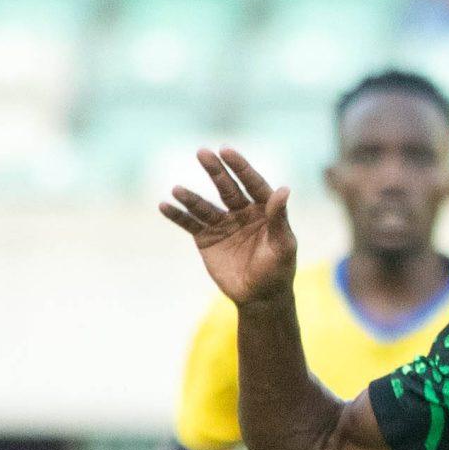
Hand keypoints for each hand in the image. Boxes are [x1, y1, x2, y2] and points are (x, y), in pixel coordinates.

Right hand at [159, 148, 297, 306]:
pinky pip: (190, 223)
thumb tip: (283, 190)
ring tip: (177, 189)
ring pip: (204, 206)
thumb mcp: (283, 246)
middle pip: (227, 187)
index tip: (226, 151)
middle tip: (202, 152)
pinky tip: (164, 205)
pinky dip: (177, 215)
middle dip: (215, 170)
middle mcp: (242, 212)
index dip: (240, 167)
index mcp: (263, 209)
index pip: (252, 183)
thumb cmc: (277, 271)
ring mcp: (223, 224)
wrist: (260, 298)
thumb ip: (280, 219)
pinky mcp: (206, 238)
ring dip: (190, 197)